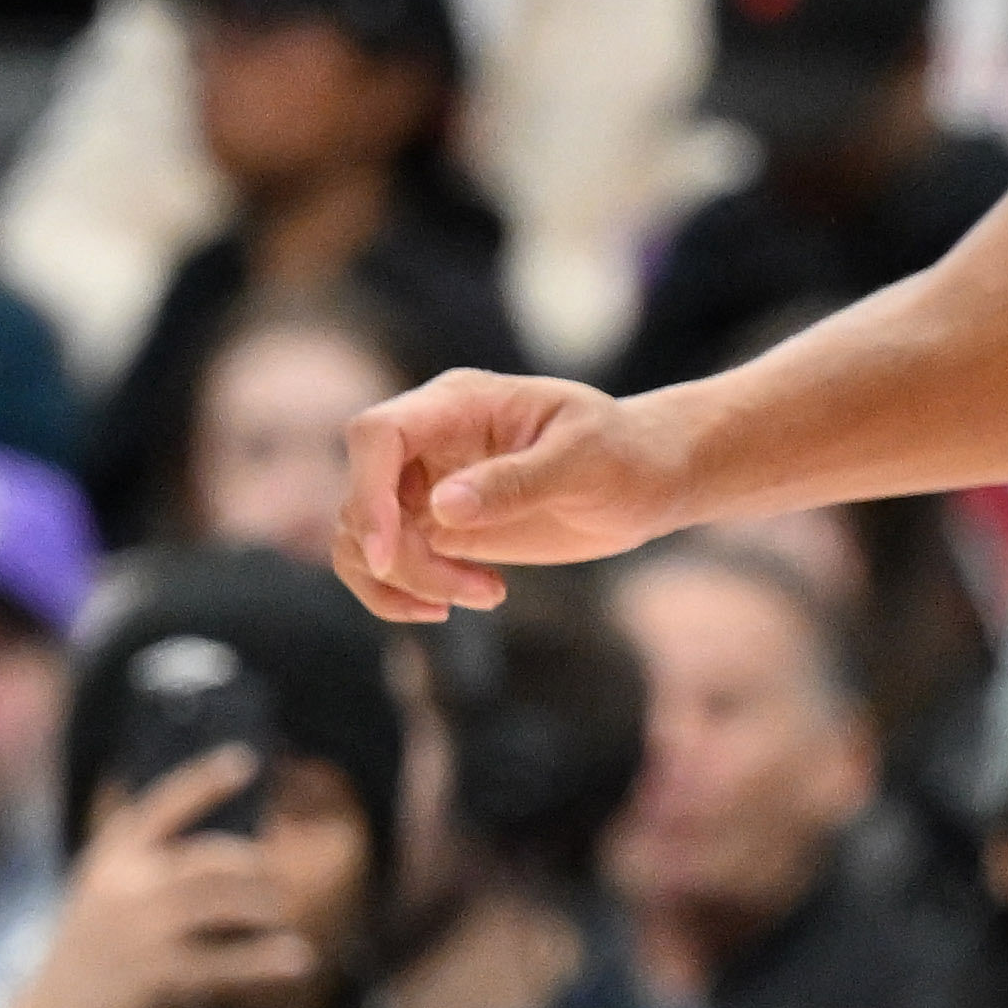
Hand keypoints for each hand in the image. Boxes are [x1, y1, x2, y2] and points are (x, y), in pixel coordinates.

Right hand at [0, 748, 311, 1007]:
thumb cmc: (92, 943)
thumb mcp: (102, 887)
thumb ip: (148, 859)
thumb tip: (235, 843)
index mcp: (112, 858)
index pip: (163, 805)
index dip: (206, 780)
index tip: (248, 759)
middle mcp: (126, 886)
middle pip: (214, 857)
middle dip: (254, 864)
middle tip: (272, 878)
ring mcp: (143, 931)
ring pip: (230, 902)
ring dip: (266, 908)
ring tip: (278, 916)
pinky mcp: (159, 976)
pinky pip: (230, 961)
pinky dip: (268, 960)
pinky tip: (298, 959)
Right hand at [335, 370, 694, 620]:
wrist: (647, 478)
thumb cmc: (626, 453)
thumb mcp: (586, 459)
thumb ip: (518, 479)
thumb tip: (441, 506)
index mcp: (459, 403)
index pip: (378, 434)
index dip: (367, 491)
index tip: (389, 553)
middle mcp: (428, 440)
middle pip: (362, 497)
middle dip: (403, 557)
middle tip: (481, 592)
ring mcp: (424, 484)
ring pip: (360, 537)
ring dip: (405, 582)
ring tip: (488, 595)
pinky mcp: (434, 527)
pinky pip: (384, 562)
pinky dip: (403, 592)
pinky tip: (457, 604)